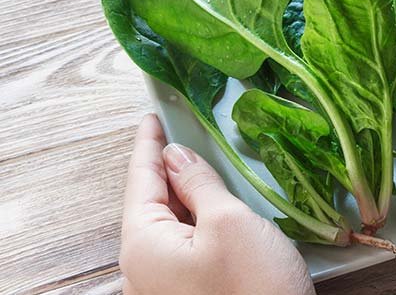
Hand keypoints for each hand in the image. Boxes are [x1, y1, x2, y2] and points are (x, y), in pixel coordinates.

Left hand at [120, 114, 314, 294]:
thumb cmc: (254, 287)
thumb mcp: (230, 222)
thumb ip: (199, 185)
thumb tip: (176, 157)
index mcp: (142, 246)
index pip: (141, 180)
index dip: (149, 144)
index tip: (153, 117)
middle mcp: (143, 270)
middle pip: (152, 204)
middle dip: (169, 170)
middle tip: (185, 136)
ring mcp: (164, 288)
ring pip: (170, 227)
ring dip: (188, 197)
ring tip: (205, 170)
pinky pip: (184, 249)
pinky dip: (198, 223)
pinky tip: (218, 212)